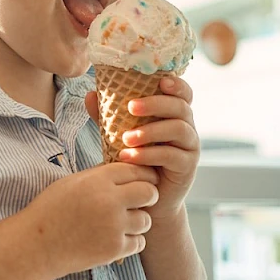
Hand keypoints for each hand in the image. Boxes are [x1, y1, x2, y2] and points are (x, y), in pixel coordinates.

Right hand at [20, 162, 160, 278]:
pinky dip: (131, 242)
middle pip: (150, 192)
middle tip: (139, 202)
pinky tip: (115, 238)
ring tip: (121, 223)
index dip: (142, 175)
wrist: (36, 245)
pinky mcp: (114, 248)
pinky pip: (139, 242)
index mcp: (98, 180)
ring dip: (138, 222)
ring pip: (146, 220)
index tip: (142, 181)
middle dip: (148, 196)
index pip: (136, 170)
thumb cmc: (51, 210)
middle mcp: (109, 201)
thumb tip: (126, 169)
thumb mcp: (72, 182)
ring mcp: (113, 226)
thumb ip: (100, 176)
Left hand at [85, 75, 198, 217]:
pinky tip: (129, 157)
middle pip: (180, 107)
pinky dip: (149, 154)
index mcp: (174, 115)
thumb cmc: (135, 161)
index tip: (161, 81)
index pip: (183, 94)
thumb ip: (108, 116)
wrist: (146, 198)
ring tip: (126, 138)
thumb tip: (90, 94)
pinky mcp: (187, 167)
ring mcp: (190, 147)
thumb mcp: (120, 135)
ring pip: (178, 129)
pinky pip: (172, 155)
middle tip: (131, 107)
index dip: (177, 84)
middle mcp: (186, 128)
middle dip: (156, 104)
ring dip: (150, 131)